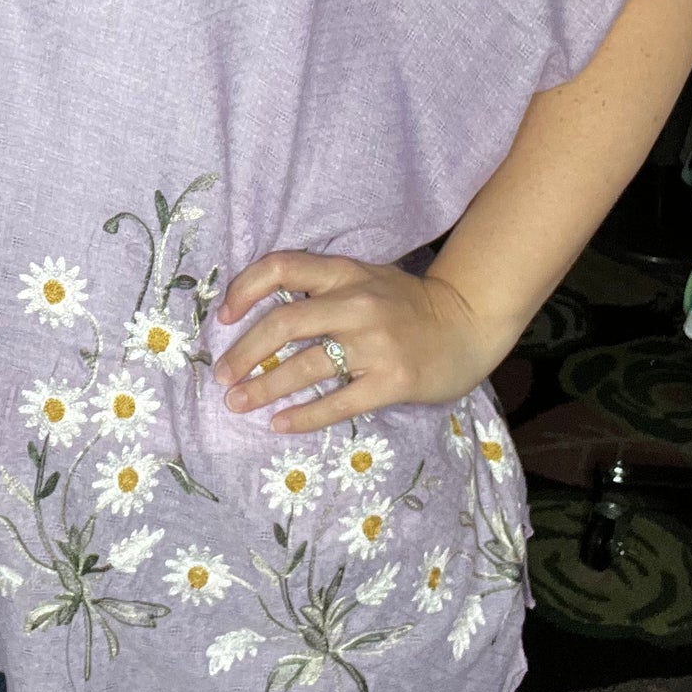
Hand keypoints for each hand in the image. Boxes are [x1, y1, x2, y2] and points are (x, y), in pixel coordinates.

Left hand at [212, 250, 520, 435]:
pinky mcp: (392, 380)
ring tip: (238, 403)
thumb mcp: (366, 279)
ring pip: (306, 366)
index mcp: (345, 273)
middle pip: (284, 323)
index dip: (245, 288)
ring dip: (265, 387)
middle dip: (244, 352)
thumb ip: (324, 289)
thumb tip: (261, 314)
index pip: (282, 267)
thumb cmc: (409, 304)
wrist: (469, 324)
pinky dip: (304, 416)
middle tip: (222, 376)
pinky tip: (280, 424)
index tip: (224, 315)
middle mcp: (356, 303)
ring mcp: (376, 343)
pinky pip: (338, 402)